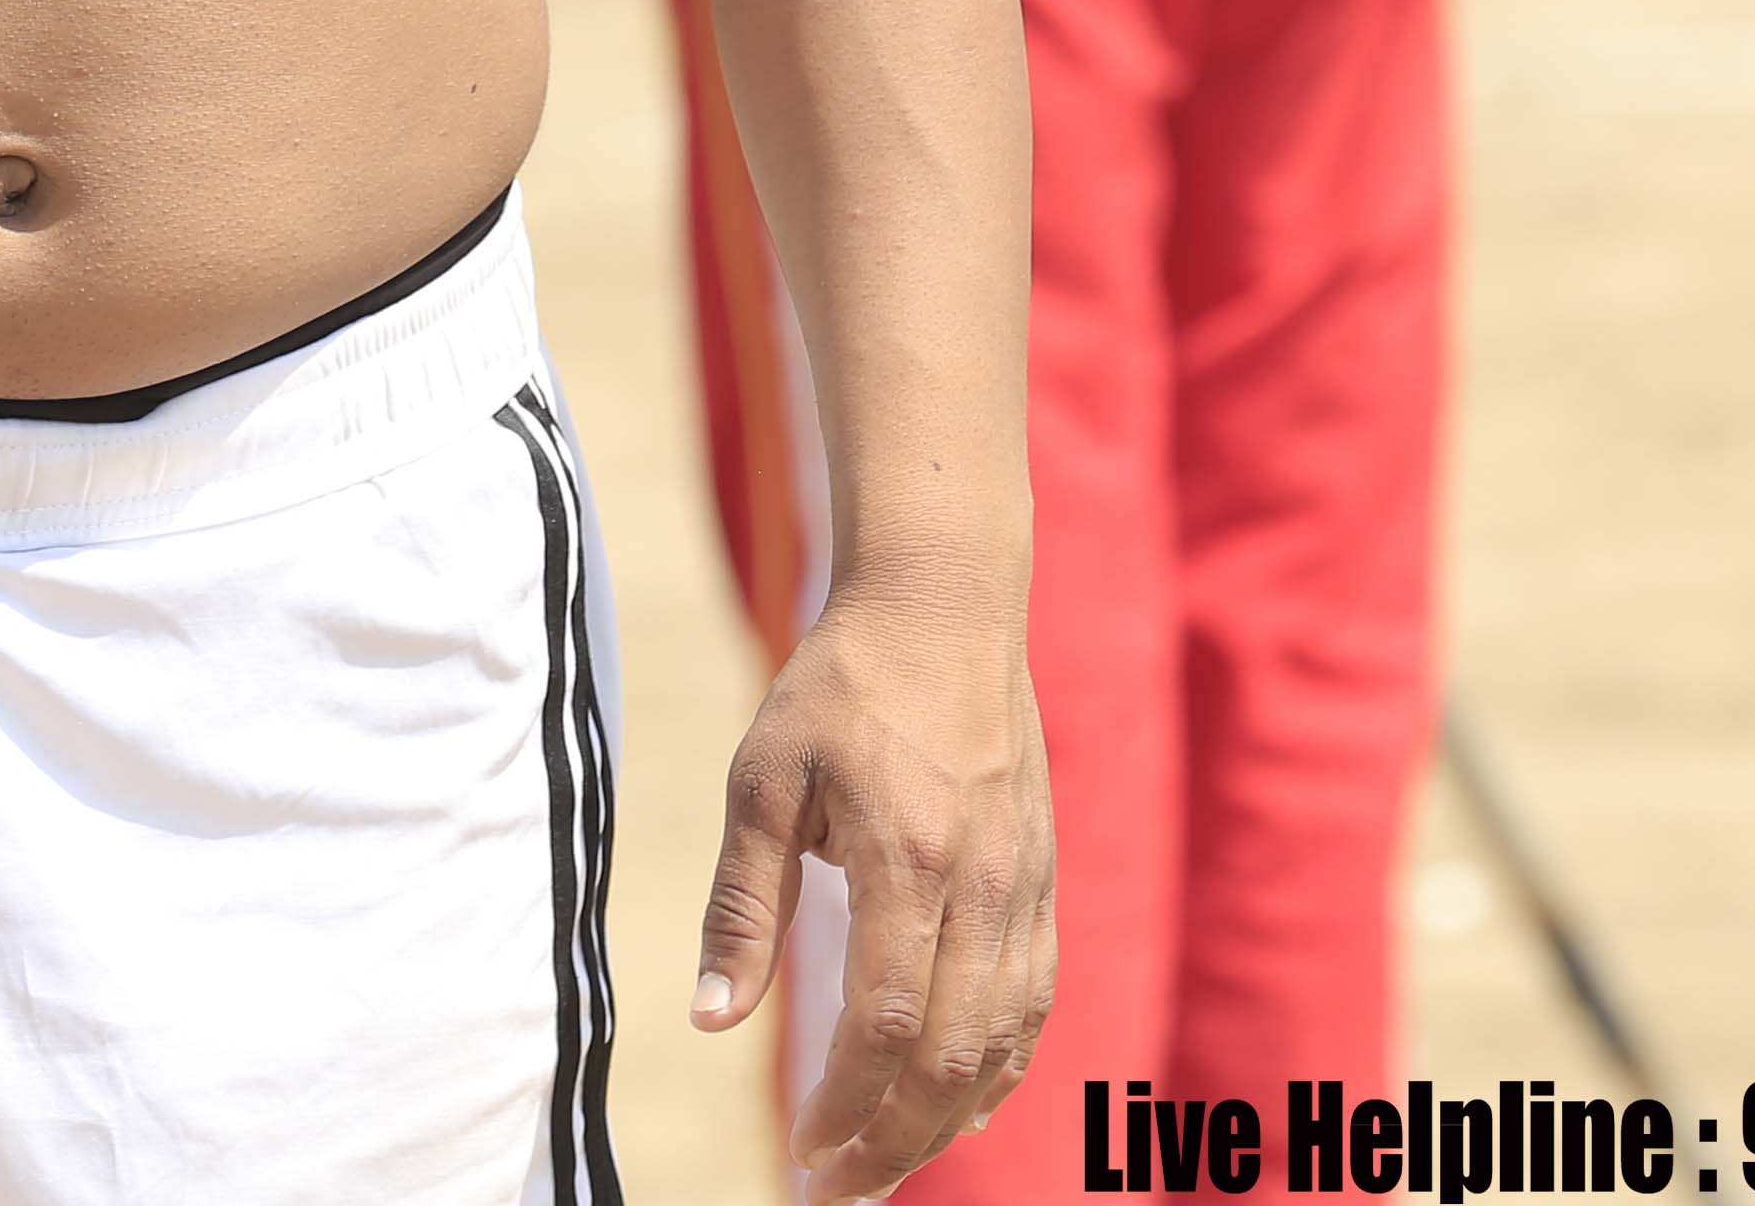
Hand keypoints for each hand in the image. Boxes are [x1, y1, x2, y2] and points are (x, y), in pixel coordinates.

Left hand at [697, 581, 1056, 1204]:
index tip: (801, 1149)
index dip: (847, 1105)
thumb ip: (741, 908)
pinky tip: (956, 1107)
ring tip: (884, 1163)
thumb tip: (709, 1021)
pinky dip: (998, 1070)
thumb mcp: (761, 782)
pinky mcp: (1044, 881)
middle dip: (895, 1142)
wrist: (943, 607)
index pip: (888, 1024)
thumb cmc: (838, 688)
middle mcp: (982, 884)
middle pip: (953, 1057)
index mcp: (907, 858)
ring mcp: (1026, 885)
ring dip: (947, 1123)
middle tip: (837, 1190)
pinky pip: (1034, 1003)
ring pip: (1004, 1043)